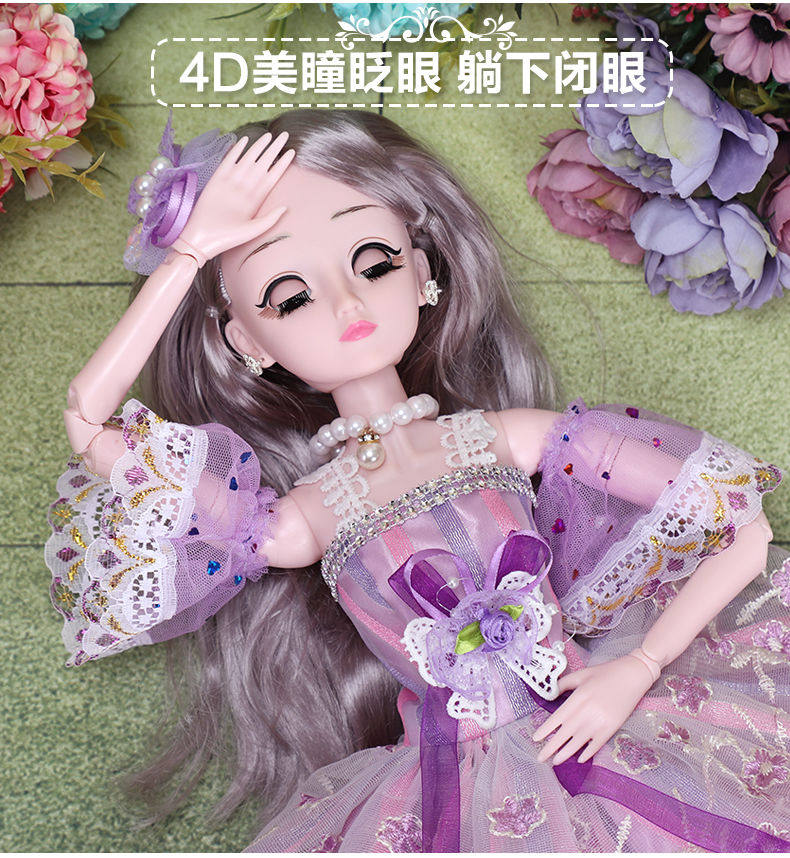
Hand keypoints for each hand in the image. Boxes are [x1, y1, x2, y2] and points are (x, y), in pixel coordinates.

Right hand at [177, 130, 294, 261]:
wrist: (203, 238)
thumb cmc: (228, 238)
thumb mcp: (254, 230)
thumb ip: (271, 219)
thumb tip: (286, 207)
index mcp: (256, 198)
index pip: (272, 176)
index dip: (282, 163)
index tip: (292, 152)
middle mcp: (245, 188)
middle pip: (263, 163)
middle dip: (274, 149)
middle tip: (284, 134)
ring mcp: (231, 182)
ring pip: (248, 159)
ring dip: (258, 146)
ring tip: (269, 135)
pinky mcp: (217, 179)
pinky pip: (228, 161)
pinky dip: (236, 150)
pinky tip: (244, 140)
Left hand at [531, 653, 655, 765]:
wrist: (633, 675)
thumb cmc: (606, 672)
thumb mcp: (582, 674)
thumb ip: (565, 684)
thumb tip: (550, 693)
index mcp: (579, 697)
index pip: (558, 718)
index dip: (546, 729)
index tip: (535, 738)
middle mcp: (588, 711)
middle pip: (566, 733)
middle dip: (551, 747)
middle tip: (540, 758)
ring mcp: (601, 721)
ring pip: (580, 741)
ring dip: (566, 753)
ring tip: (555, 761)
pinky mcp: (613, 727)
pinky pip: (597, 744)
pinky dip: (588, 752)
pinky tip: (579, 759)